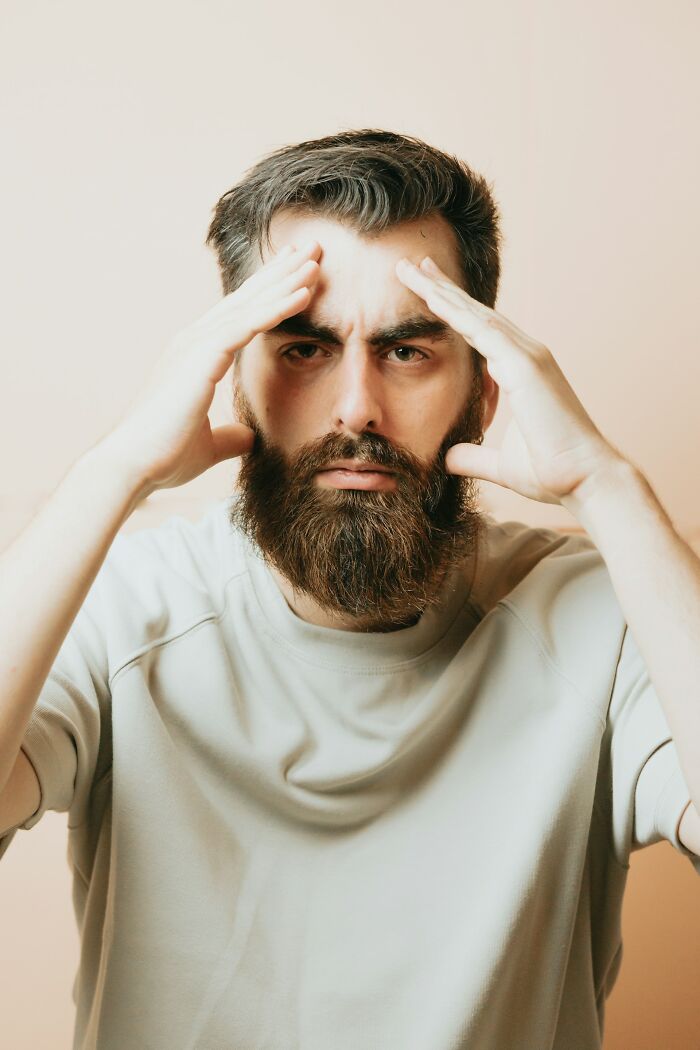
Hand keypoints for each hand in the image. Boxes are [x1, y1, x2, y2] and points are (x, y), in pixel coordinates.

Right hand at [98, 241, 321, 498]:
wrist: (133, 466)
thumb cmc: (162, 457)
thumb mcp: (208, 445)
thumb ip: (229, 437)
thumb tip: (248, 438)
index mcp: (195, 357)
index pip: (239, 315)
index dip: (268, 292)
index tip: (297, 273)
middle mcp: (194, 341)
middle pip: (247, 298)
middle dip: (281, 271)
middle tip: (312, 247)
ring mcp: (197, 344)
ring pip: (251, 303)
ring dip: (286, 280)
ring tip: (317, 257)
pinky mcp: (203, 355)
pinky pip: (249, 324)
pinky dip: (278, 306)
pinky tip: (305, 292)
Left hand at [395, 255, 621, 507]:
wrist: (586, 480)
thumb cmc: (553, 472)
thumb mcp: (501, 465)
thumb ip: (473, 457)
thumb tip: (448, 458)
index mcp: (521, 371)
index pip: (479, 332)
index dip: (452, 310)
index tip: (427, 291)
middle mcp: (526, 355)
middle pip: (476, 313)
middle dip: (443, 289)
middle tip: (413, 264)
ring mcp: (528, 356)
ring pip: (476, 314)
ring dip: (442, 291)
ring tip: (412, 268)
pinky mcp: (526, 366)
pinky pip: (483, 331)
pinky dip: (456, 312)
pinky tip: (432, 297)